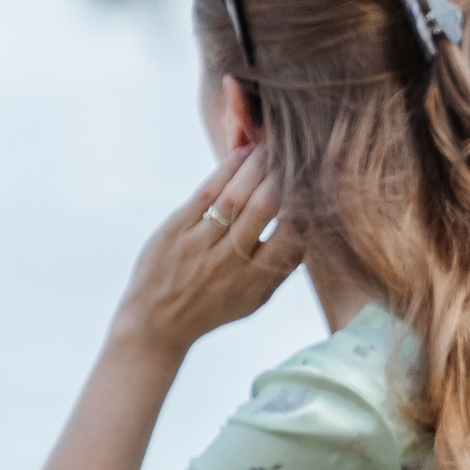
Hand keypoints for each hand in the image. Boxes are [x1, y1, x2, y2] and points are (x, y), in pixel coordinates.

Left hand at [111, 142, 301, 359]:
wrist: (156, 322)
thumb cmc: (212, 308)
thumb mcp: (254, 300)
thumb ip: (282, 269)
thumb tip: (311, 231)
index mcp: (255, 280)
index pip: (292, 237)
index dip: (306, 207)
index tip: (313, 183)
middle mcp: (229, 262)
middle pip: (264, 209)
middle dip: (282, 177)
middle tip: (295, 153)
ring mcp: (200, 245)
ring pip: (235, 197)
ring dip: (256, 167)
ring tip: (270, 146)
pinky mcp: (176, 230)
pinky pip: (206, 194)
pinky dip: (226, 170)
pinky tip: (242, 154)